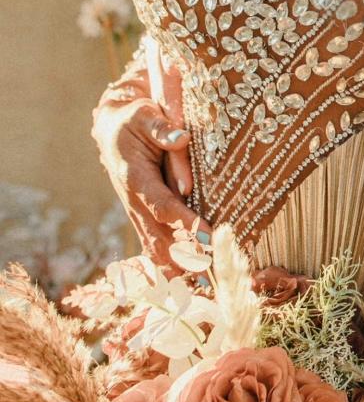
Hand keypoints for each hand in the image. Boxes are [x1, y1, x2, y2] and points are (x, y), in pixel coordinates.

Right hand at [92, 75, 198, 267]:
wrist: (113, 131)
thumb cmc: (134, 121)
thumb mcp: (145, 116)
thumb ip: (161, 129)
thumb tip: (182, 138)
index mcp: (135, 179)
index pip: (161, 205)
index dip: (183, 221)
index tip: (206, 234)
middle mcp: (134, 202)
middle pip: (159, 237)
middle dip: (185, 256)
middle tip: (213, 270)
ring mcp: (137, 214)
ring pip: (156, 249)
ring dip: (179, 268)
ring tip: (206, 285)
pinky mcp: (143, 219)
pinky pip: (154, 248)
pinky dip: (170, 267)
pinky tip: (190, 284)